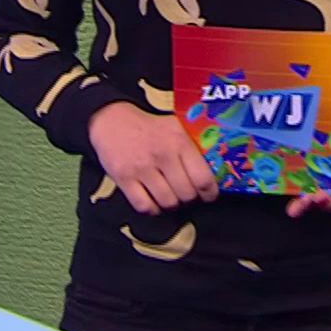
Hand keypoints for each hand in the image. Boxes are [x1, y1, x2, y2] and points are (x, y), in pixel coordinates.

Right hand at [88, 101, 219, 215]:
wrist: (113, 121)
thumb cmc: (150, 128)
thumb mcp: (176, 128)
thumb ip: (194, 146)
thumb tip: (217, 169)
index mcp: (179, 140)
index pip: (203, 178)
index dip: (210, 193)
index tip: (209, 195)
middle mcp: (162, 154)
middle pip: (186, 194)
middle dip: (190, 198)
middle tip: (187, 194)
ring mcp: (142, 168)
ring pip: (168, 203)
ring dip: (172, 204)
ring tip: (171, 196)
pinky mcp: (124, 178)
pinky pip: (145, 206)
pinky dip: (152, 208)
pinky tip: (154, 200)